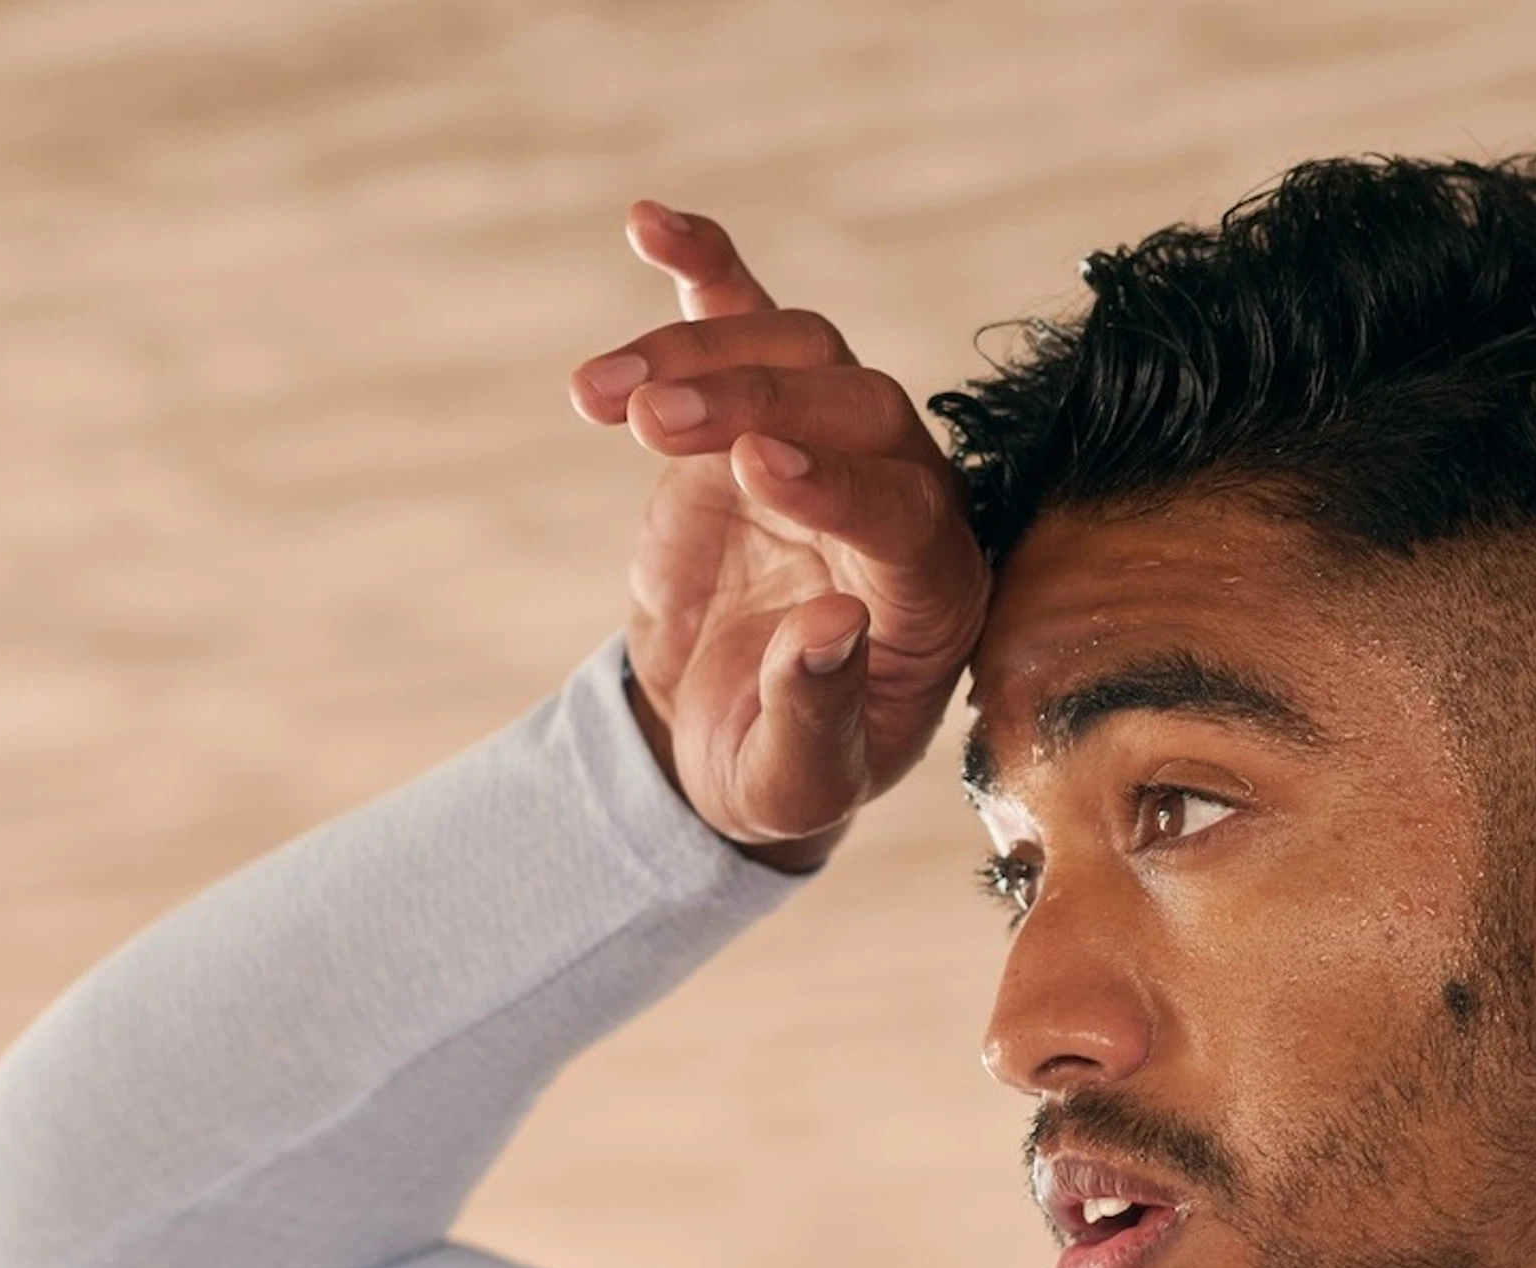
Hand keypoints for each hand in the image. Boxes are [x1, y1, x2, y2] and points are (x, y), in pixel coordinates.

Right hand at [567, 203, 988, 861]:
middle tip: (653, 425)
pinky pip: (746, 316)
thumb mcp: (797, 777)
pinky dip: (704, 267)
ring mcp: (830, 441)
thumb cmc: (784, 766)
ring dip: (699, 356)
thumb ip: (816, 712)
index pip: (904, 514)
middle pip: (857, 407)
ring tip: (601, 394)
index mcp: (935, 591)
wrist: (730, 733)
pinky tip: (648, 222)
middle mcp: (903, 495)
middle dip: (755, 403)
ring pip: (796, 353)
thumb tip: (831, 630)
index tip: (754, 467)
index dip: (838, 487)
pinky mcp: (754, 412)